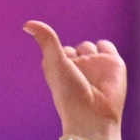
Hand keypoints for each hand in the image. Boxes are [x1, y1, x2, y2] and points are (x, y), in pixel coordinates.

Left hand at [24, 22, 125, 139]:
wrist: (94, 115)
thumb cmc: (70, 94)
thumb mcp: (56, 64)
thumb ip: (47, 41)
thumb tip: (26, 24)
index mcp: (60, 70)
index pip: (56, 49)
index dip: (57, 55)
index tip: (57, 70)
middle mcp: (77, 67)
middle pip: (75, 47)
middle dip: (75, 55)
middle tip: (75, 77)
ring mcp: (94, 65)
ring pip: (88, 46)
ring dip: (88, 52)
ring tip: (88, 77)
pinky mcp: (112, 64)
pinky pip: (106, 46)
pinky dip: (104, 48)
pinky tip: (102, 59)